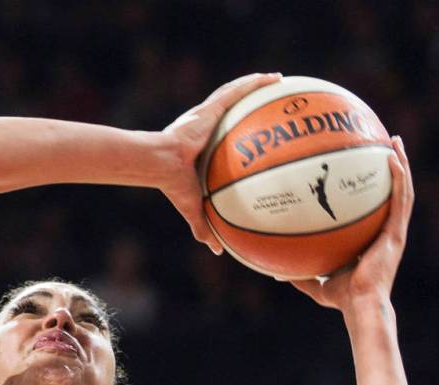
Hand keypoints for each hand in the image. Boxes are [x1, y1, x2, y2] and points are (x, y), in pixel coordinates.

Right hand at [162, 72, 281, 253]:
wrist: (160, 164)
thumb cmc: (173, 185)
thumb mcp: (195, 208)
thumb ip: (206, 227)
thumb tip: (218, 253)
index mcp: (204, 146)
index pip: (225, 136)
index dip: (240, 133)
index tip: (257, 134)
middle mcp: (207, 127)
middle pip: (233, 110)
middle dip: (252, 103)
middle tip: (273, 102)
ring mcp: (209, 114)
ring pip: (237, 94)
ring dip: (256, 86)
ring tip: (278, 80)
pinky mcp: (211, 107)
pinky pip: (237, 91)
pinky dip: (255, 83)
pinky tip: (274, 77)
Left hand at [290, 137, 413, 311]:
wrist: (359, 304)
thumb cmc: (340, 298)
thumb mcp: (315, 282)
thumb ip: (299, 275)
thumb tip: (275, 273)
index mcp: (371, 240)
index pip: (373, 209)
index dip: (371, 189)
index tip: (362, 170)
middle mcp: (385, 232)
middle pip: (390, 193)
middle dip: (389, 168)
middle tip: (383, 144)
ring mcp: (393, 232)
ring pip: (402, 191)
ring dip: (400, 165)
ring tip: (394, 142)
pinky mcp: (396, 233)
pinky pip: (400, 200)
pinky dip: (398, 178)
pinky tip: (392, 159)